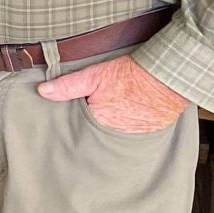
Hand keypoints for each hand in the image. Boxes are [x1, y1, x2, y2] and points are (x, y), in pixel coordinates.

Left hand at [38, 55, 189, 133]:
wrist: (170, 78)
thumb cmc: (132, 76)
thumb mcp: (94, 76)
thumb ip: (68, 86)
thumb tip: (43, 91)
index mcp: (98, 123)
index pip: (80, 126)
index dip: (77, 118)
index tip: (76, 113)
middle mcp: (116, 136)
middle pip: (97, 132)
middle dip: (93, 126)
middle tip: (98, 111)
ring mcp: (135, 136)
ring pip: (115, 133)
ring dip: (113, 126)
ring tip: (114, 112)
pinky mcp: (151, 133)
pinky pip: (134, 133)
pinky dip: (130, 126)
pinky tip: (129, 114)